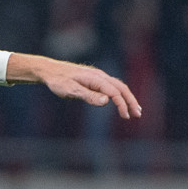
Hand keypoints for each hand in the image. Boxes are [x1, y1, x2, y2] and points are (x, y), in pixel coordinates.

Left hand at [13, 54, 142, 119]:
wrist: (49, 71)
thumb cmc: (58, 81)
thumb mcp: (71, 90)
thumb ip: (88, 96)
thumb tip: (107, 101)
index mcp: (96, 78)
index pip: (115, 92)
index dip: (122, 104)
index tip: (126, 117)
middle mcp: (100, 76)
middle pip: (121, 88)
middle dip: (131, 101)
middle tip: (138, 115)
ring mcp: (98, 77)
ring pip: (118, 87)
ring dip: (127, 98)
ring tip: (134, 110)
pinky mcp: (95, 79)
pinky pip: (112, 86)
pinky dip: (120, 95)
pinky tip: (120, 102)